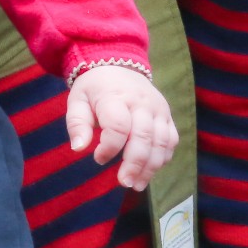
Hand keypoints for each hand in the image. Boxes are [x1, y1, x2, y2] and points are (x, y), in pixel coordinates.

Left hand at [66, 64, 177, 191]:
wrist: (119, 64)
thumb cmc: (95, 87)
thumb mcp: (77, 100)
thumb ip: (77, 124)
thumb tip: (78, 149)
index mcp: (116, 96)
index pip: (118, 126)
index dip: (109, 147)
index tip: (98, 158)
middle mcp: (142, 103)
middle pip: (144, 137)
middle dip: (135, 164)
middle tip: (123, 182)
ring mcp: (158, 109)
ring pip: (161, 142)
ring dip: (151, 167)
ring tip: (136, 184)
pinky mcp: (168, 115)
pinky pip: (171, 140)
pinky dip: (163, 158)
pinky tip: (150, 171)